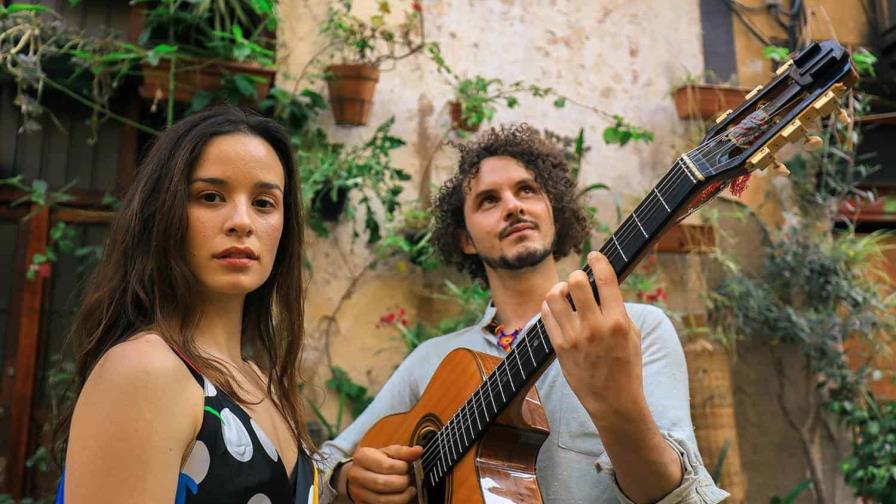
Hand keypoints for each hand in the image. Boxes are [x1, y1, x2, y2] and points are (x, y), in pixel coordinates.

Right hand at [343, 445, 422, 503]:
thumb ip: (403, 452)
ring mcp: (357, 492)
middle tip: (408, 480)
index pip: (385, 465)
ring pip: (381, 500)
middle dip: (401, 483)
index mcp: (362, 457)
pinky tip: (401, 498)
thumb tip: (418, 451)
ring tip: (409, 491)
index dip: (401, 468)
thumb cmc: (375, 461)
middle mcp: (356, 475)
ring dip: (400, 497)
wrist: (359, 473)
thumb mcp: (388, 452)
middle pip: (382, 484)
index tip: (407, 467)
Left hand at [540, 251, 645, 417]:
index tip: (594, 255)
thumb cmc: (626, 366)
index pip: (605, 279)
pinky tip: (557, 307)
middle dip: (577, 276)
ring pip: (555, 297)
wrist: (613, 401)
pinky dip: (549, 305)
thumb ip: (616, 309)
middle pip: (576, 283)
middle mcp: (595, 327)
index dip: (598, 260)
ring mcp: (574, 337)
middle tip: (579, 281)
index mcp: (618, 321)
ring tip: (565, 293)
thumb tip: (600, 285)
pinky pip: (546, 315)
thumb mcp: (632, 335)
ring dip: (560, 289)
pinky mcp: (559, 347)